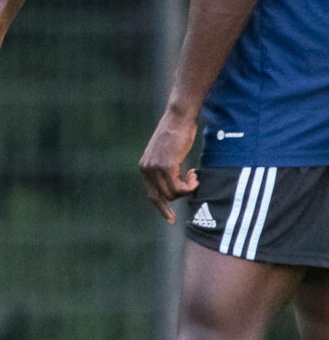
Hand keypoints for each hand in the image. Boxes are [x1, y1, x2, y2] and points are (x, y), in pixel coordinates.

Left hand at [139, 107, 200, 222]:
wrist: (178, 119)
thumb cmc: (177, 134)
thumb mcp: (168, 154)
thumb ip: (166, 168)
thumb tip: (174, 183)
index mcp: (145, 168)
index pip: (151, 195)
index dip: (162, 208)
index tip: (172, 220)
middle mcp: (147, 169)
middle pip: (162, 197)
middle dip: (178, 197)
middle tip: (192, 185)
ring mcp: (155, 168)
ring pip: (172, 194)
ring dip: (187, 189)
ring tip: (194, 175)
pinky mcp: (166, 165)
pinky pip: (179, 187)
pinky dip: (189, 185)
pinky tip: (194, 173)